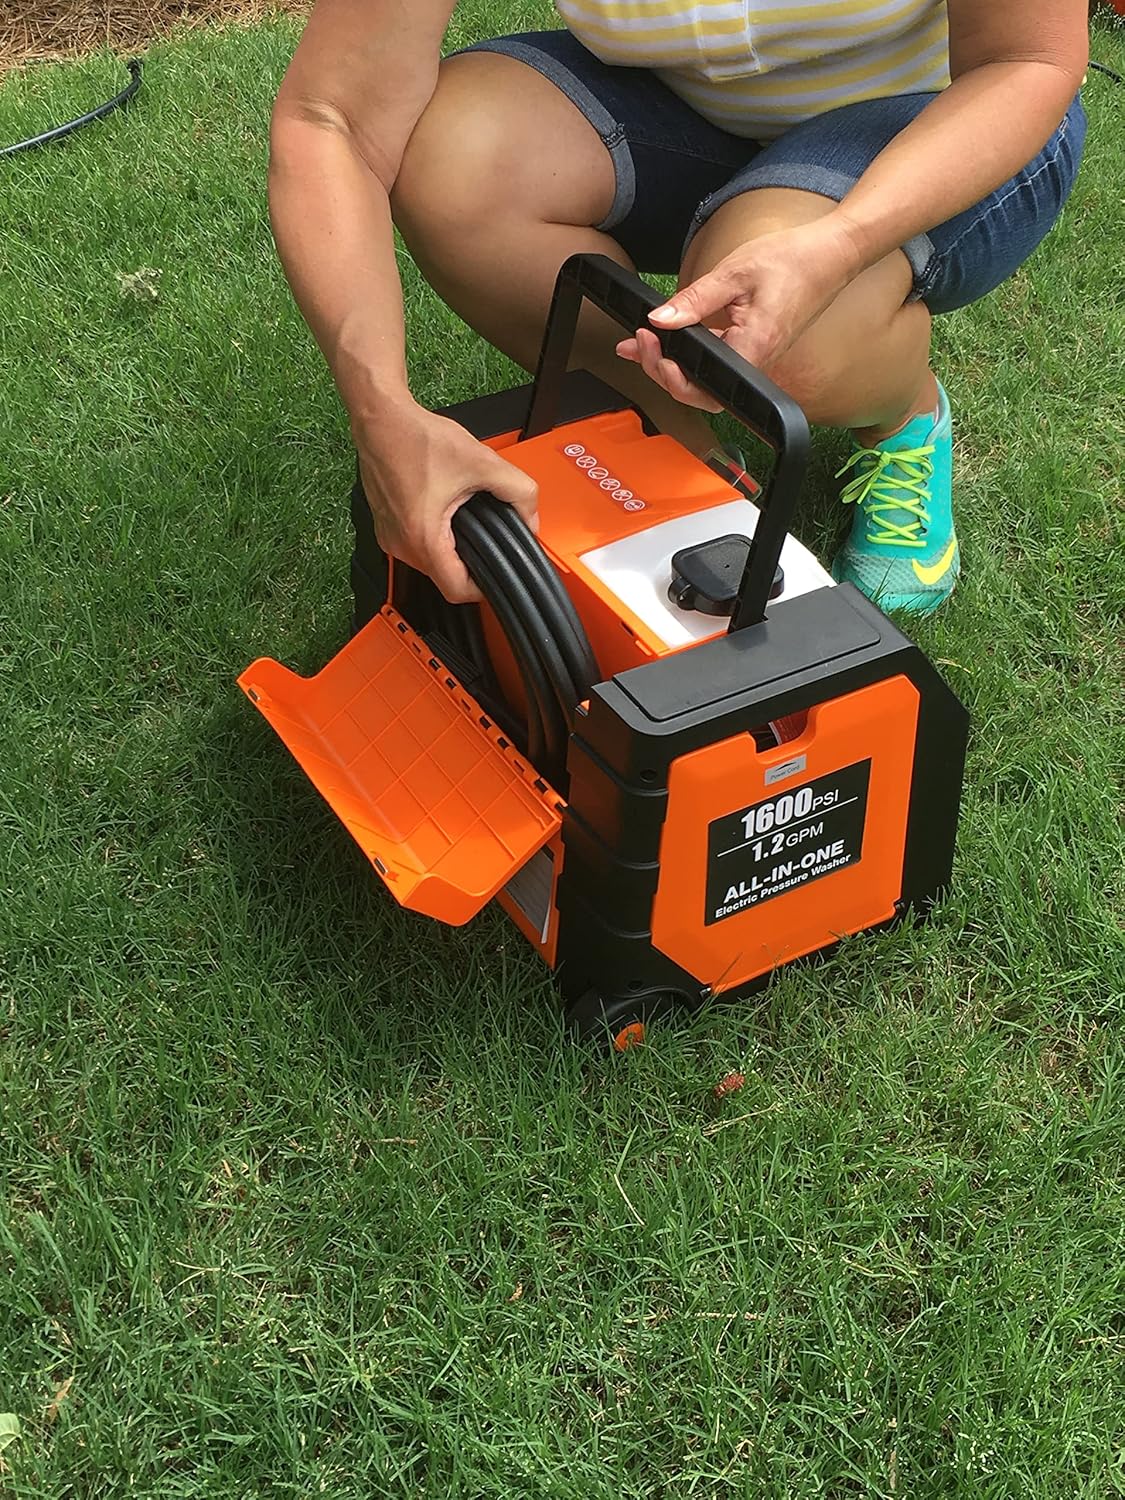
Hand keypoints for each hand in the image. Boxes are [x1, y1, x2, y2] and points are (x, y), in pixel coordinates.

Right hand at [356, 396, 538, 603]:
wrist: (381, 419)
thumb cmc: (416, 438)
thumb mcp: (482, 462)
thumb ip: (518, 491)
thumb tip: (531, 518)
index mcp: (422, 538)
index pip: (458, 591)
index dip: (484, 588)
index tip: (497, 574)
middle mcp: (400, 544)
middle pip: (445, 578)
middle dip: (471, 561)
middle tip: (487, 536)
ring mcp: (389, 537)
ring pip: (431, 562)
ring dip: (452, 548)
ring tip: (465, 519)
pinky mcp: (386, 526)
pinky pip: (417, 545)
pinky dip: (435, 536)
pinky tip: (446, 510)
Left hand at [616, 213, 861, 410]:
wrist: (832, 254)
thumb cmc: (795, 260)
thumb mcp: (734, 273)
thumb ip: (694, 301)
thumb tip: (660, 319)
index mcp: (752, 350)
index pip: (700, 390)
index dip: (667, 375)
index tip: (648, 340)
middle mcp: (756, 363)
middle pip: (698, 392)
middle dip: (661, 372)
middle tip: (637, 342)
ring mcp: (755, 358)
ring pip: (705, 378)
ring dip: (670, 364)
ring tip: (642, 342)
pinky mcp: (754, 347)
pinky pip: (717, 360)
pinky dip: (689, 351)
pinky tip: (669, 335)